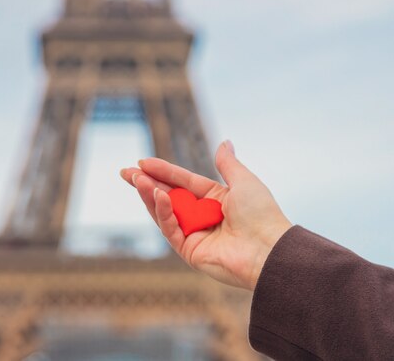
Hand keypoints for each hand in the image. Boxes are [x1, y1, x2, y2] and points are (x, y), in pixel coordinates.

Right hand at [120, 140, 291, 290]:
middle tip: (126, 171)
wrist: (268, 248)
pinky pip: (171, 229)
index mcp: (217, 200)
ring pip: (165, 212)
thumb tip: (224, 142)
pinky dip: (163, 212)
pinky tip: (157, 195)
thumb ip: (228, 163)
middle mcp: (204, 216)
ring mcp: (195, 234)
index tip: (143, 161)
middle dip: (147, 183)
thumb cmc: (261, 213)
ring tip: (136, 179)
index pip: (184, 182)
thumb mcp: (244, 180)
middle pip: (170, 196)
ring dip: (150, 195)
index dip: (164, 171)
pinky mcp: (190, 251)